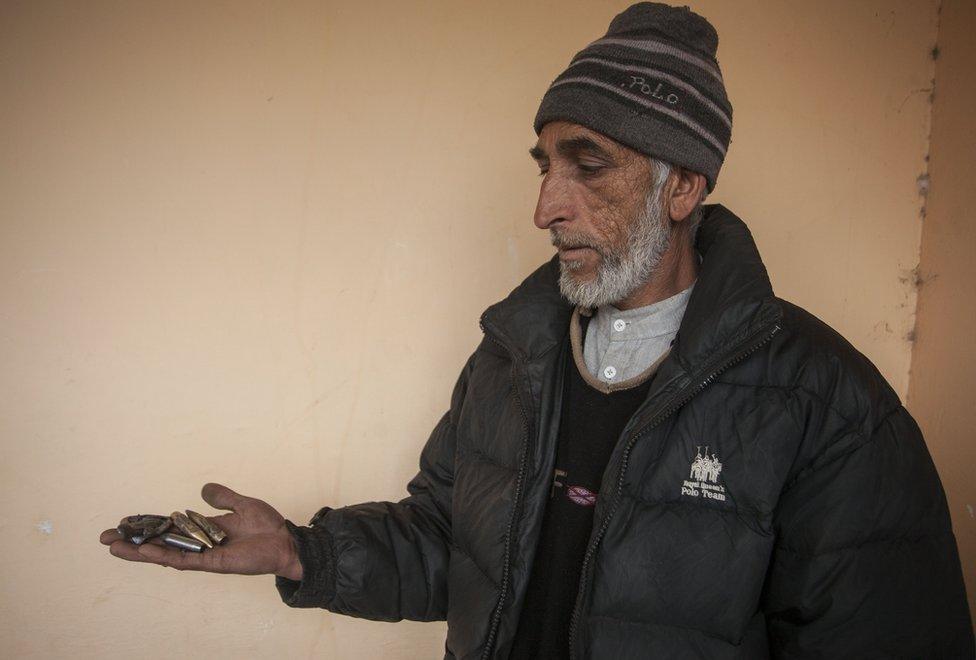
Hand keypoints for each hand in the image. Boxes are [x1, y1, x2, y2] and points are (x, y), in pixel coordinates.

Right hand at [99, 483, 302, 580]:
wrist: (286, 541)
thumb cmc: (267, 526)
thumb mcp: (242, 504)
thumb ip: (222, 497)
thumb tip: (203, 489)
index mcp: (203, 530)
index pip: (167, 528)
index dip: (146, 526)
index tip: (122, 524)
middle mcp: (199, 544)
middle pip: (159, 543)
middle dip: (133, 542)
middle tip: (105, 538)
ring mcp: (204, 555)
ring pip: (165, 555)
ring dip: (141, 552)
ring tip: (115, 547)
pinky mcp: (213, 563)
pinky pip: (185, 561)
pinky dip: (166, 556)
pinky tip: (147, 553)